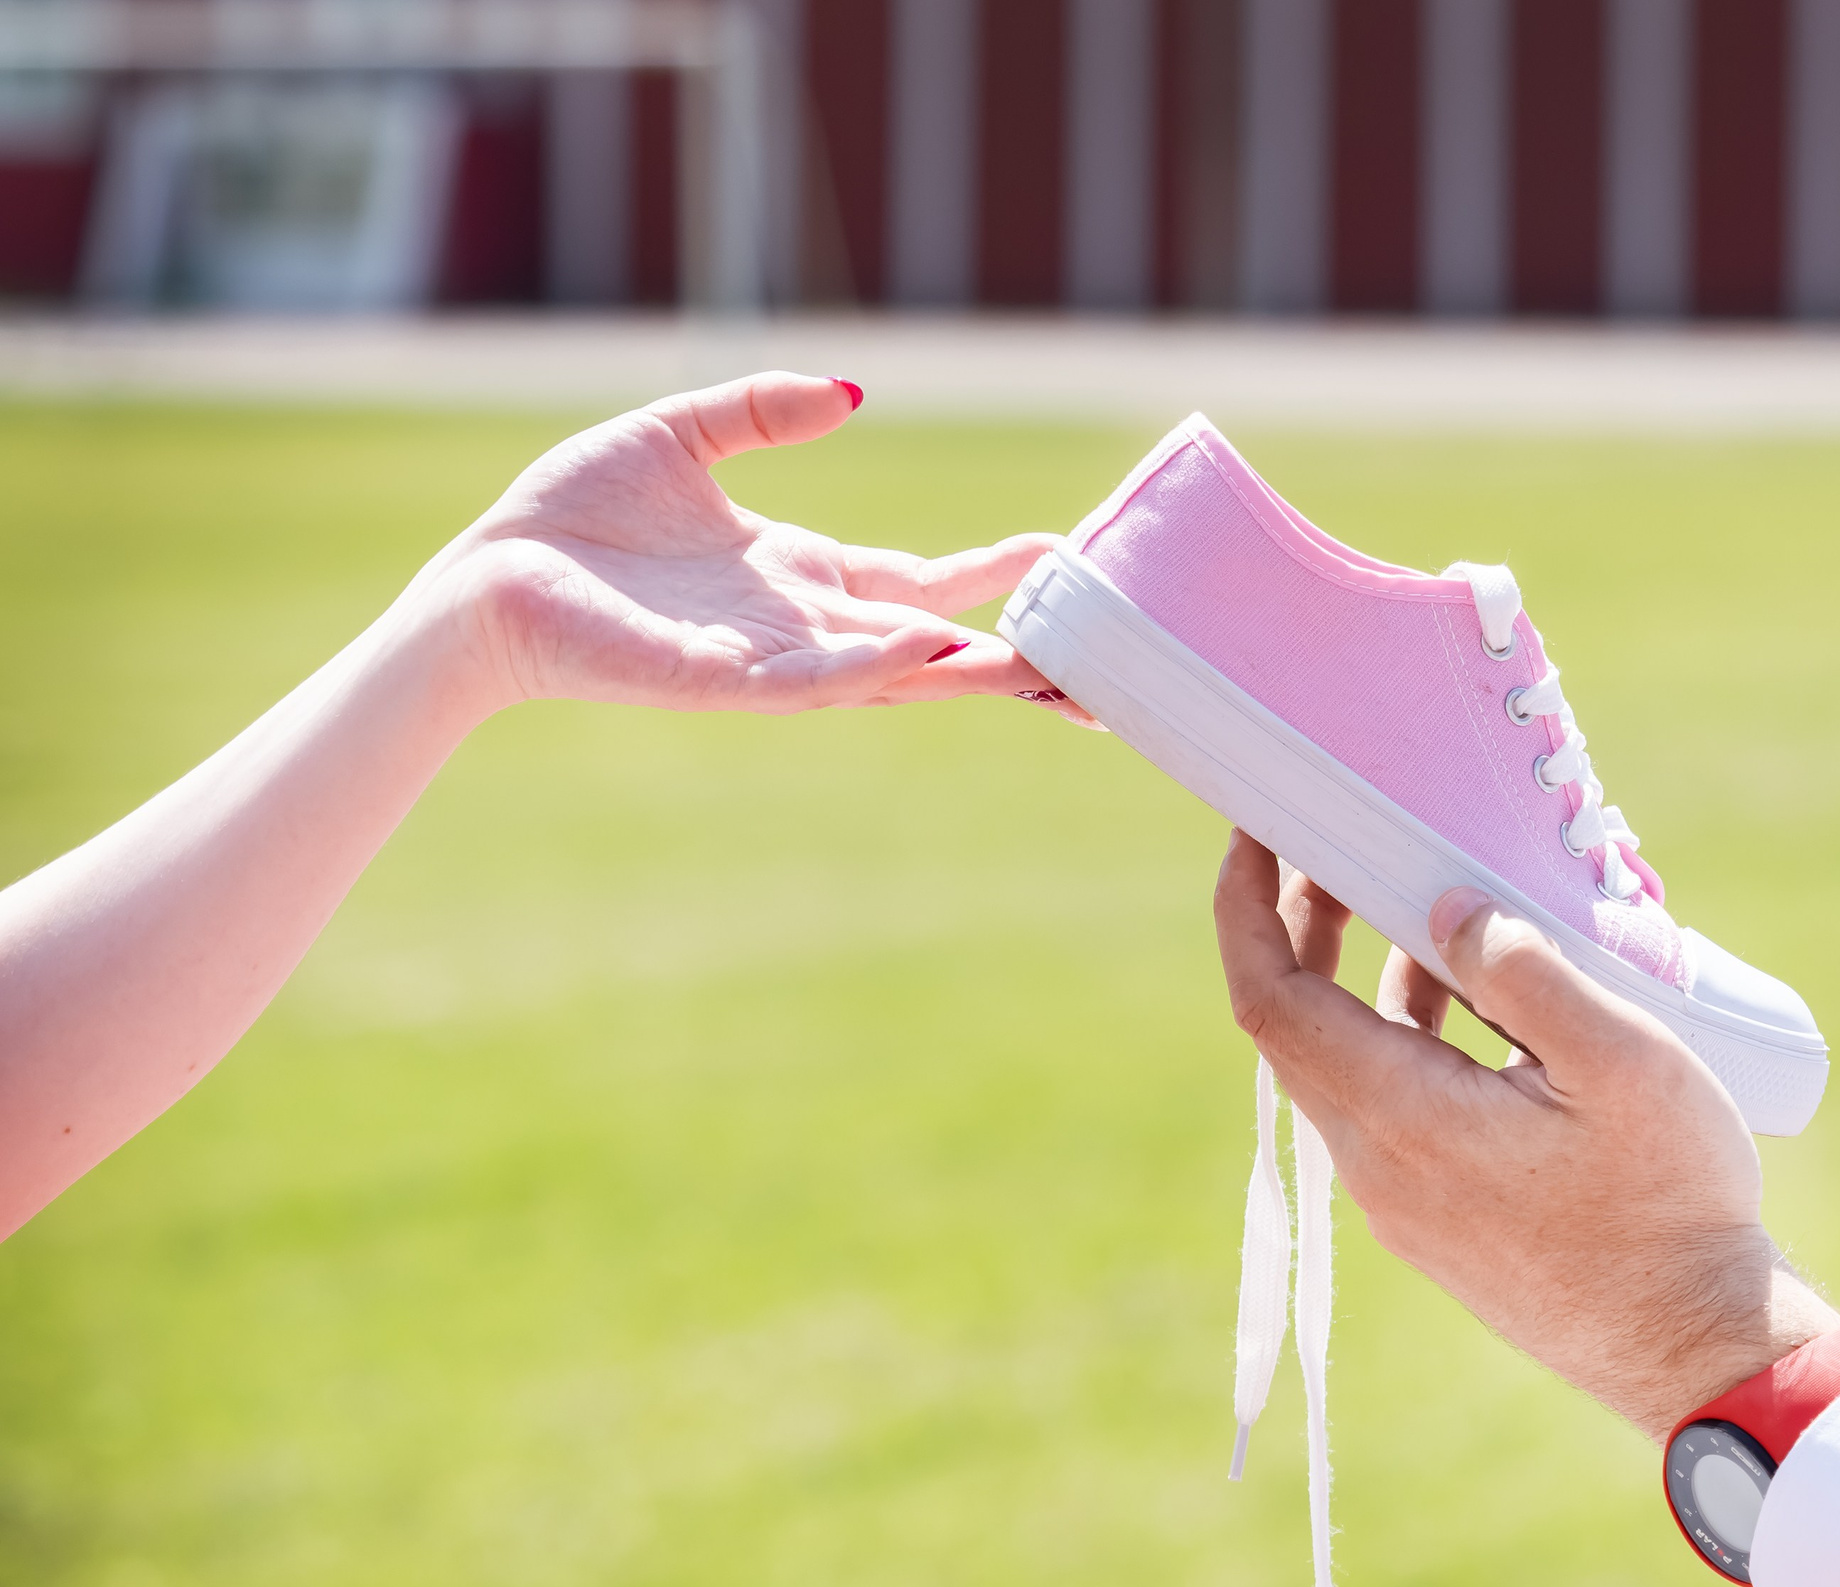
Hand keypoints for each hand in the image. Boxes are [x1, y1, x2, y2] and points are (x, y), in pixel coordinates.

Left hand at [411, 370, 1068, 717]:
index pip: (922, 584)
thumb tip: (854, 393)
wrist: (483, 577)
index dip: (993, 576)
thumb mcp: (683, 436)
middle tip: (1099, 662)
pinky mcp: (714, 684)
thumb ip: (766, 410)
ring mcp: (763, 665)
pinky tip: (923, 652)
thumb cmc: (571, 515)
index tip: (1063, 559)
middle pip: (930, 648)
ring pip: (886, 673)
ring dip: (963, 671)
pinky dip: (868, 668)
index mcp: (798, 579)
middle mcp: (796, 632)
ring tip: (1043, 669)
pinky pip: (805, 681)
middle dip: (1012, 658)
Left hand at [1212, 832, 1839, 1439]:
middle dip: (1303, 926)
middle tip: (1340, 845)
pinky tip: (1474, 1000)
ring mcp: (1403, 1200)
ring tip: (1422, 903)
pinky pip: (1391, 1106)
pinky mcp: (1438, 1220)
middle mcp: (1377, 1164)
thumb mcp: (1623, 1064)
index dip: (1247, 908)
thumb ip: (1528, 975)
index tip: (1260, 832)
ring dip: (1363, 980)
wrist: (1699, 1348)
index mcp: (1401, 1117)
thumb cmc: (1672, 1205)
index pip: (1270, 1000)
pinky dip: (1406, 1035)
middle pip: (1294, 1026)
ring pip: (1346, 1065)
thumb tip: (1447, 912)